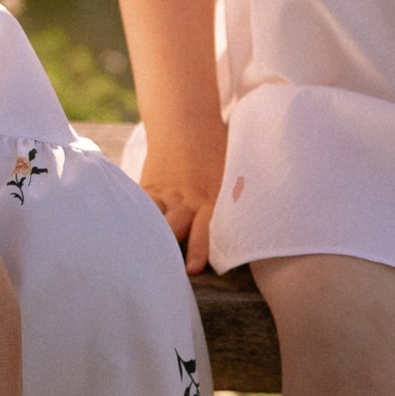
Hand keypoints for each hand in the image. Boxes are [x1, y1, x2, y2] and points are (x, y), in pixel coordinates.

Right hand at [138, 127, 226, 278]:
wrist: (186, 121)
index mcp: (212, 195)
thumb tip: (267, 226)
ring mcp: (166, 193)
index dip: (198, 248)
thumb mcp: (234, 171)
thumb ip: (240, 201)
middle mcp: (187, 197)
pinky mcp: (149, 189)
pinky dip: (135, 223)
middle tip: (163, 274)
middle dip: (170, 250)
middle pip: (175, 228)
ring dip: (151, 240)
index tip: (192, 269)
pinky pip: (140, 208)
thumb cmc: (218, 150)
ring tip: (141, 262)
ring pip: (156, 220)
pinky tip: (127, 239)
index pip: (206, 227)